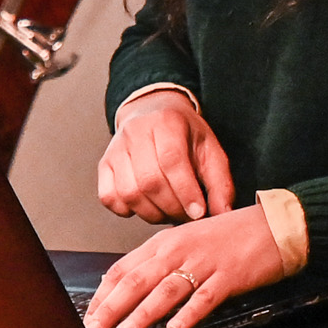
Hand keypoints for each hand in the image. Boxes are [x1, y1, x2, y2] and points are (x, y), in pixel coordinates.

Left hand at [85, 207, 292, 327]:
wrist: (273, 226)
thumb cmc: (230, 237)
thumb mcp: (187, 242)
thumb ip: (160, 262)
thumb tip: (129, 289)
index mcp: (166, 242)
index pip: (124, 268)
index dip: (104, 293)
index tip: (90, 314)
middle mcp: (180, 250)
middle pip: (138, 280)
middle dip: (113, 306)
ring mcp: (204, 263)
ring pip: (166, 289)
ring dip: (143, 312)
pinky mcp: (228, 276)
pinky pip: (204, 297)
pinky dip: (189, 313)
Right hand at [97, 89, 233, 225]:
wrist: (153, 112)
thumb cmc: (184, 134)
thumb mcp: (210, 150)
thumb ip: (219, 183)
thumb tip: (223, 213)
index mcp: (167, 122)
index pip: (172, 161)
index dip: (185, 191)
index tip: (197, 212)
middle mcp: (136, 132)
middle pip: (149, 181)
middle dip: (172, 207)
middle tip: (186, 215)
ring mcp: (116, 149)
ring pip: (128, 193)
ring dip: (152, 213)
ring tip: (168, 212)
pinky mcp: (104, 164)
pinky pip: (109, 197)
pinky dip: (127, 210)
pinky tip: (145, 206)